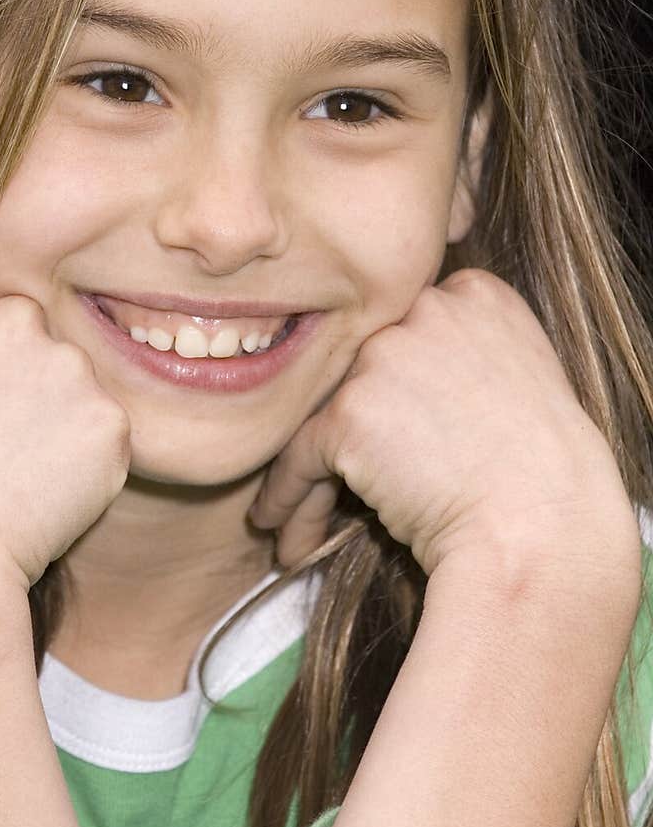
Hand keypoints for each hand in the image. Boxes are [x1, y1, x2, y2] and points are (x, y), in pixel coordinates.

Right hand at [0, 252, 131, 594]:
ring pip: (74, 386)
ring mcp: (68, 365)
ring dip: (57, 422)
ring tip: (7, 480)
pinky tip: (39, 499)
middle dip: (23, 382)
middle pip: (35, 337)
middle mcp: (13, 314)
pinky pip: (101, 435)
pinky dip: (84, 466)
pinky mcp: (109, 419)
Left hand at [250, 268, 634, 578]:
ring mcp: (384, 356)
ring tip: (297, 520)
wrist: (543, 532)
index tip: (389, 419)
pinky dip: (287, 496)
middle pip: (363, 361)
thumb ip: (465, 357)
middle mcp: (426, 310)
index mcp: (477, 294)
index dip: (395, 375)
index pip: (409, 323)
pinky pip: (299, 455)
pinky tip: (281, 527)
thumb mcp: (523, 382)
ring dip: (315, 468)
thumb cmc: (545, 478)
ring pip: (326, 410)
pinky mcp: (350, 412)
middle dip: (349, 419)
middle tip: (339, 470)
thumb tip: (406, 386)